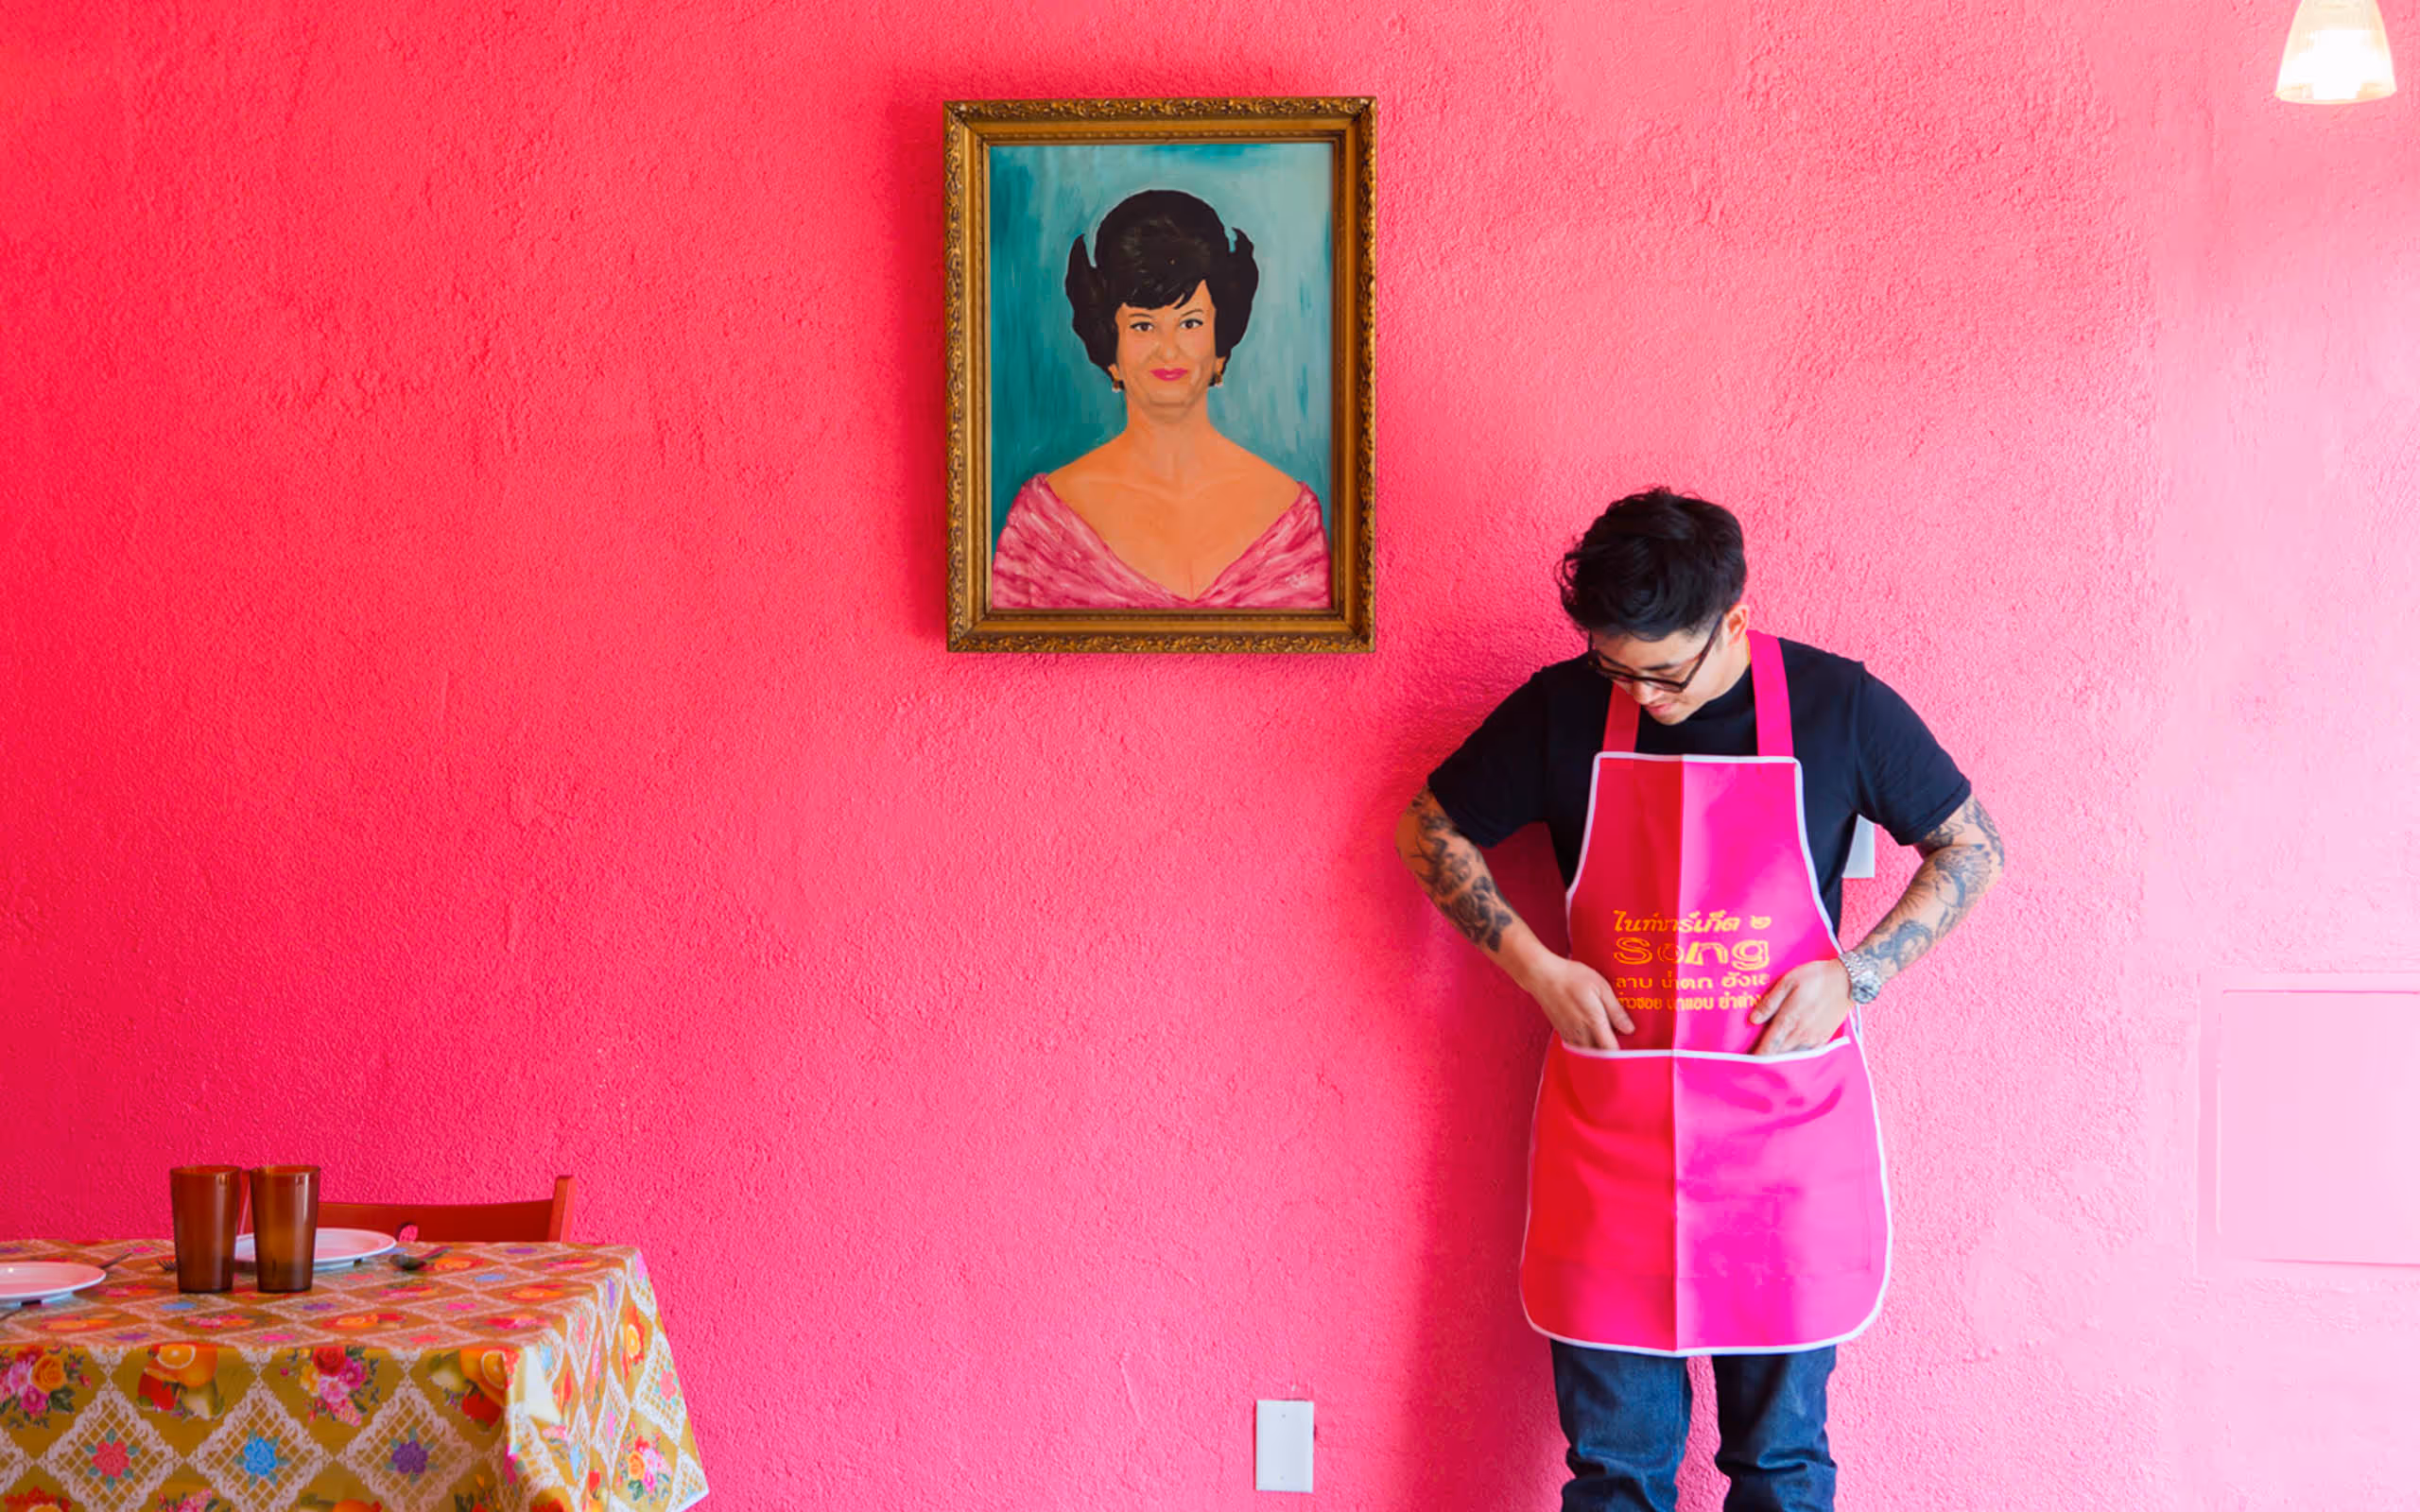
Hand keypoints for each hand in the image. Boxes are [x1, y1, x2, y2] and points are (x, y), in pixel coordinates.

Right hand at [1517, 952, 1636, 1049]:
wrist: (1542, 975)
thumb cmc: (1572, 976)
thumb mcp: (1601, 987)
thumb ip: (1615, 1010)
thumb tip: (1629, 1029)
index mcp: (1594, 1022)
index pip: (1610, 1050)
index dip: (1620, 1054)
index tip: (1629, 1050)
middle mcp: (1581, 1032)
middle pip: (1598, 1056)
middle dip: (1609, 1055)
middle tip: (1619, 1046)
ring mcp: (1569, 1033)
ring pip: (1586, 1053)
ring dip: (1596, 1052)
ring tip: (1604, 1041)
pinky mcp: (1560, 1031)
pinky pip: (1575, 1047)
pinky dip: (1584, 1047)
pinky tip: (1589, 1037)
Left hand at [1748, 959, 1853, 1055]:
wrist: (1847, 981)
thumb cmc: (1815, 978)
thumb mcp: (1787, 982)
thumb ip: (1770, 1002)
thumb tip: (1753, 1020)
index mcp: (1789, 1019)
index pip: (1768, 1046)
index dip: (1757, 1056)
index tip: (1746, 1061)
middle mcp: (1801, 1033)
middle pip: (1778, 1054)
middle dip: (1765, 1059)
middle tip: (1753, 1061)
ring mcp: (1814, 1038)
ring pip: (1792, 1056)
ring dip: (1780, 1059)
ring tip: (1769, 1059)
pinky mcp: (1824, 1039)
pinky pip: (1806, 1054)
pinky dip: (1795, 1056)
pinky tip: (1789, 1054)